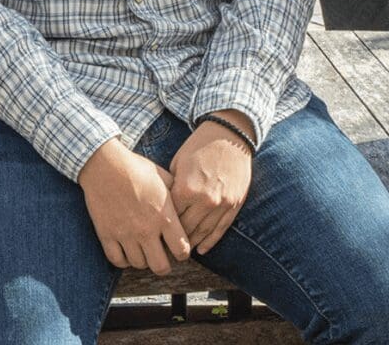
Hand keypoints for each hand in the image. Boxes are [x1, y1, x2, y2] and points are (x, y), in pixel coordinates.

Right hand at [77, 139, 191, 274]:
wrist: (105, 164)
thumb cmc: (136, 168)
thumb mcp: (163, 178)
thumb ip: (177, 197)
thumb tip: (187, 207)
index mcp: (164, 216)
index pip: (182, 250)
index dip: (184, 253)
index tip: (179, 247)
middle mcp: (146, 230)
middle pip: (161, 267)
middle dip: (165, 264)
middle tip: (162, 255)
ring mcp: (125, 235)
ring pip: (139, 264)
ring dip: (143, 259)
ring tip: (144, 249)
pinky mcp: (107, 235)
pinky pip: (117, 261)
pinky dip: (124, 260)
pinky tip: (127, 250)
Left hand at [168, 111, 253, 253]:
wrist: (229, 135)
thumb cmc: (199, 146)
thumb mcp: (177, 164)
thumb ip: (171, 188)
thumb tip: (162, 209)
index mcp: (186, 189)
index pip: (170, 219)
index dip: (161, 229)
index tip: (154, 236)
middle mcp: (204, 200)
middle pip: (185, 230)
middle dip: (175, 240)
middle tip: (164, 249)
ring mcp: (221, 204)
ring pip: (203, 234)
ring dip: (192, 244)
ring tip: (181, 252)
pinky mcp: (234, 205)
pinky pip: (221, 230)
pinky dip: (210, 242)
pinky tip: (202, 249)